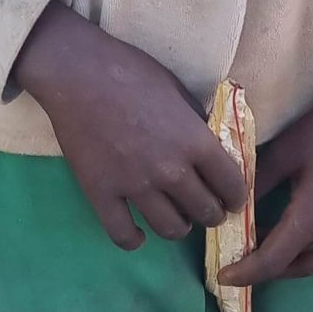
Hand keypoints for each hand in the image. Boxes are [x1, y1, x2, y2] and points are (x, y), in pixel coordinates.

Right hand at [15, 1, 247, 250]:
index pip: (232, 185)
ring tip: (175, 216)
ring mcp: (134, 186)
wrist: (75, 72)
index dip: (236, 196)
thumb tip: (210, 147)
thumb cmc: (130, 71)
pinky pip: (123, 235)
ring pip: (171, 229)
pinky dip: (134, 240)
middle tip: (205, 206)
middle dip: (211, 212)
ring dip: (179, 226)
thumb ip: (196, 124)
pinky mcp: (101, 194)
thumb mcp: (177, 89)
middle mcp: (170, 171)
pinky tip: (138, 233)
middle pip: (205, 212)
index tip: (232, 197)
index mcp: (194, 141)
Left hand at [222, 91, 312, 286]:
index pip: (273, 260)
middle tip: (240, 260)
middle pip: (295, 268)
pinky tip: (307, 249)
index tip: (223, 277)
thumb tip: (233, 202)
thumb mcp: (286, 150)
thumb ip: (258, 181)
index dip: (246, 272)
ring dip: (290, 267)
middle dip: (264, 271)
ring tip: (268, 253)